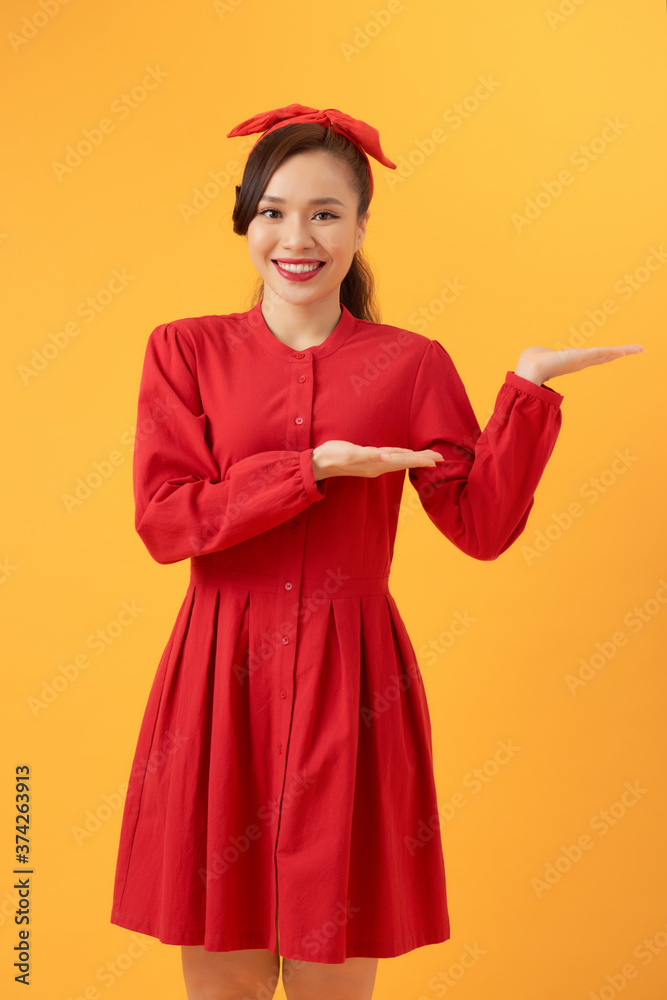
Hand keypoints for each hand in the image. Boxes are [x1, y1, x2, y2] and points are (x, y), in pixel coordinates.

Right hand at [312, 441, 443, 480]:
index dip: (421, 460)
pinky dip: (402, 456)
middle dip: (423, 460)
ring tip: (429, 458)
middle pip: (406, 462)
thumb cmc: (333, 456)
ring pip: (400, 460)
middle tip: (441, 458)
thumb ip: (370, 455)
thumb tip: (388, 458)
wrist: (319, 463)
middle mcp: (378, 466)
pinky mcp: (369, 460)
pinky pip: (391, 458)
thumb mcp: (351, 454)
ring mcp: (374, 464)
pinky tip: (405, 455)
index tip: (437, 460)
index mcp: (377, 464)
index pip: (404, 461)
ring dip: (415, 459)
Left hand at [514, 343, 643, 384]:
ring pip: (606, 354)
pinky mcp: (581, 358)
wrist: (530, 369)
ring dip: (623, 351)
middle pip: (605, 356)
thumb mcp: (543, 354)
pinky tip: (622, 351)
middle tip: (639, 349)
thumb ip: (545, 354)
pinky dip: (612, 352)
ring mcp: (582, 361)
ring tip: (638, 349)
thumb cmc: (533, 361)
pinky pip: (600, 353)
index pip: (595, 356)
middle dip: (622, 352)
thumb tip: (539, 354)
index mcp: (574, 360)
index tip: (620, 351)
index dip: (608, 354)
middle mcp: (581, 361)